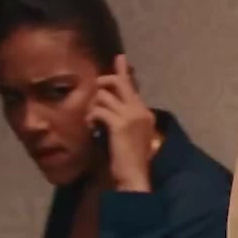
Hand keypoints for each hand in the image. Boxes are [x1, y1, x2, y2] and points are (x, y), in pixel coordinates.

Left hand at [90, 53, 156, 192]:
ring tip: (92, 122)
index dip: (122, 72)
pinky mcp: (120, 124)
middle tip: (94, 92)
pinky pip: (99, 111)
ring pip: (104, 96)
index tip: (119, 58)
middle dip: (102, 84)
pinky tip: (92, 129)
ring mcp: (132, 116)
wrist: (134, 178)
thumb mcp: (129, 136)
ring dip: (93, 107)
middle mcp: (141, 111)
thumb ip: (121, 120)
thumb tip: (105, 109)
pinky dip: (92, 118)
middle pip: (118, 83)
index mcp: (145, 113)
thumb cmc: (130, 162)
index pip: (131, 87)